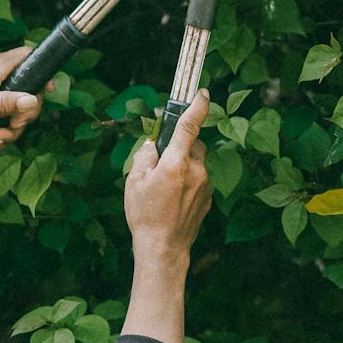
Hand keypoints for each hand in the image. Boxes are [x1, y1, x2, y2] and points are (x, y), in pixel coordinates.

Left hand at [0, 46, 49, 157]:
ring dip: (10, 131)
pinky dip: (1, 134)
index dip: (42, 70)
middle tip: (9, 129)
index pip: (29, 56)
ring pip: (19, 110)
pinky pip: (7, 119)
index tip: (47, 92)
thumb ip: (5, 103)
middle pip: (29, 92)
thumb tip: (33, 100)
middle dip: (22, 117)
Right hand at [124, 90, 211, 258]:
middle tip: (161, 163)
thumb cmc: (145, 216)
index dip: (198, 106)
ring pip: (196, 163)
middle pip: (193, 145)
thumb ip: (144, 157)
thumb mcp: (134, 182)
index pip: (190, 126)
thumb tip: (152, 146)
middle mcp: (196, 171)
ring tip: (165, 187)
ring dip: (184, 166)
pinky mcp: (208, 199)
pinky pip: (199, 180)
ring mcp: (205, 186)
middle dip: (180, 147)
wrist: (164, 249)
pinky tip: (173, 199)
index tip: (203, 93)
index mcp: (176, 163)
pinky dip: (188, 182)